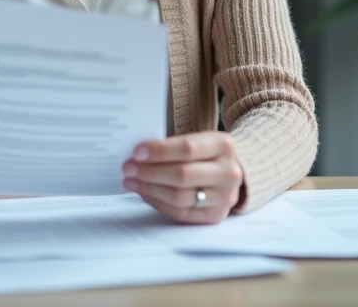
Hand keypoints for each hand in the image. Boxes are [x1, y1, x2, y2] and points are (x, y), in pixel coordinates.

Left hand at [121, 132, 243, 224]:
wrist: (229, 173)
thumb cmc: (205, 154)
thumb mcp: (198, 140)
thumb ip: (173, 146)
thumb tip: (138, 156)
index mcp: (224, 146)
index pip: (187, 148)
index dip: (160, 151)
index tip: (137, 152)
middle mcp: (228, 172)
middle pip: (182, 175)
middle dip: (150, 172)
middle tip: (128, 168)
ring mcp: (224, 197)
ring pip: (179, 196)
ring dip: (149, 188)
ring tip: (131, 181)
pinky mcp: (215, 216)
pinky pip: (180, 212)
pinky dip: (158, 202)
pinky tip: (144, 193)